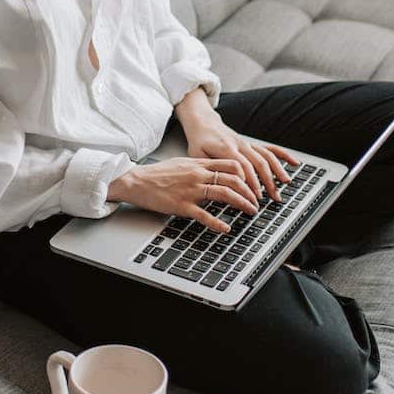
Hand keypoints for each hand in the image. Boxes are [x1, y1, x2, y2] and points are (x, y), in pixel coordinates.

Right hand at [109, 157, 278, 234]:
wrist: (136, 181)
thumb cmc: (157, 174)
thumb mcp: (182, 164)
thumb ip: (200, 167)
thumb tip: (215, 172)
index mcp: (199, 164)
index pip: (231, 165)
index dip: (247, 175)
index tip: (254, 185)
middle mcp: (198, 175)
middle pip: (233, 179)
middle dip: (250, 192)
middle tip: (257, 202)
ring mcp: (191, 190)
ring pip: (224, 193)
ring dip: (242, 203)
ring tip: (250, 211)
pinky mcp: (182, 205)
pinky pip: (204, 215)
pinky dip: (218, 223)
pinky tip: (226, 229)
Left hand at [182, 115, 299, 206]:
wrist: (203, 123)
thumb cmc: (199, 142)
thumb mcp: (197, 155)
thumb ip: (209, 168)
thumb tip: (218, 184)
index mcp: (226, 149)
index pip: (242, 167)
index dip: (250, 182)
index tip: (255, 197)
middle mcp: (240, 145)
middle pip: (258, 163)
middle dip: (268, 181)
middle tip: (273, 197)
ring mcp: (248, 144)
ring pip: (266, 156)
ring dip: (278, 170)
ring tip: (285, 184)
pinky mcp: (252, 144)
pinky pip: (269, 149)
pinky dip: (283, 155)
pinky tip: (294, 162)